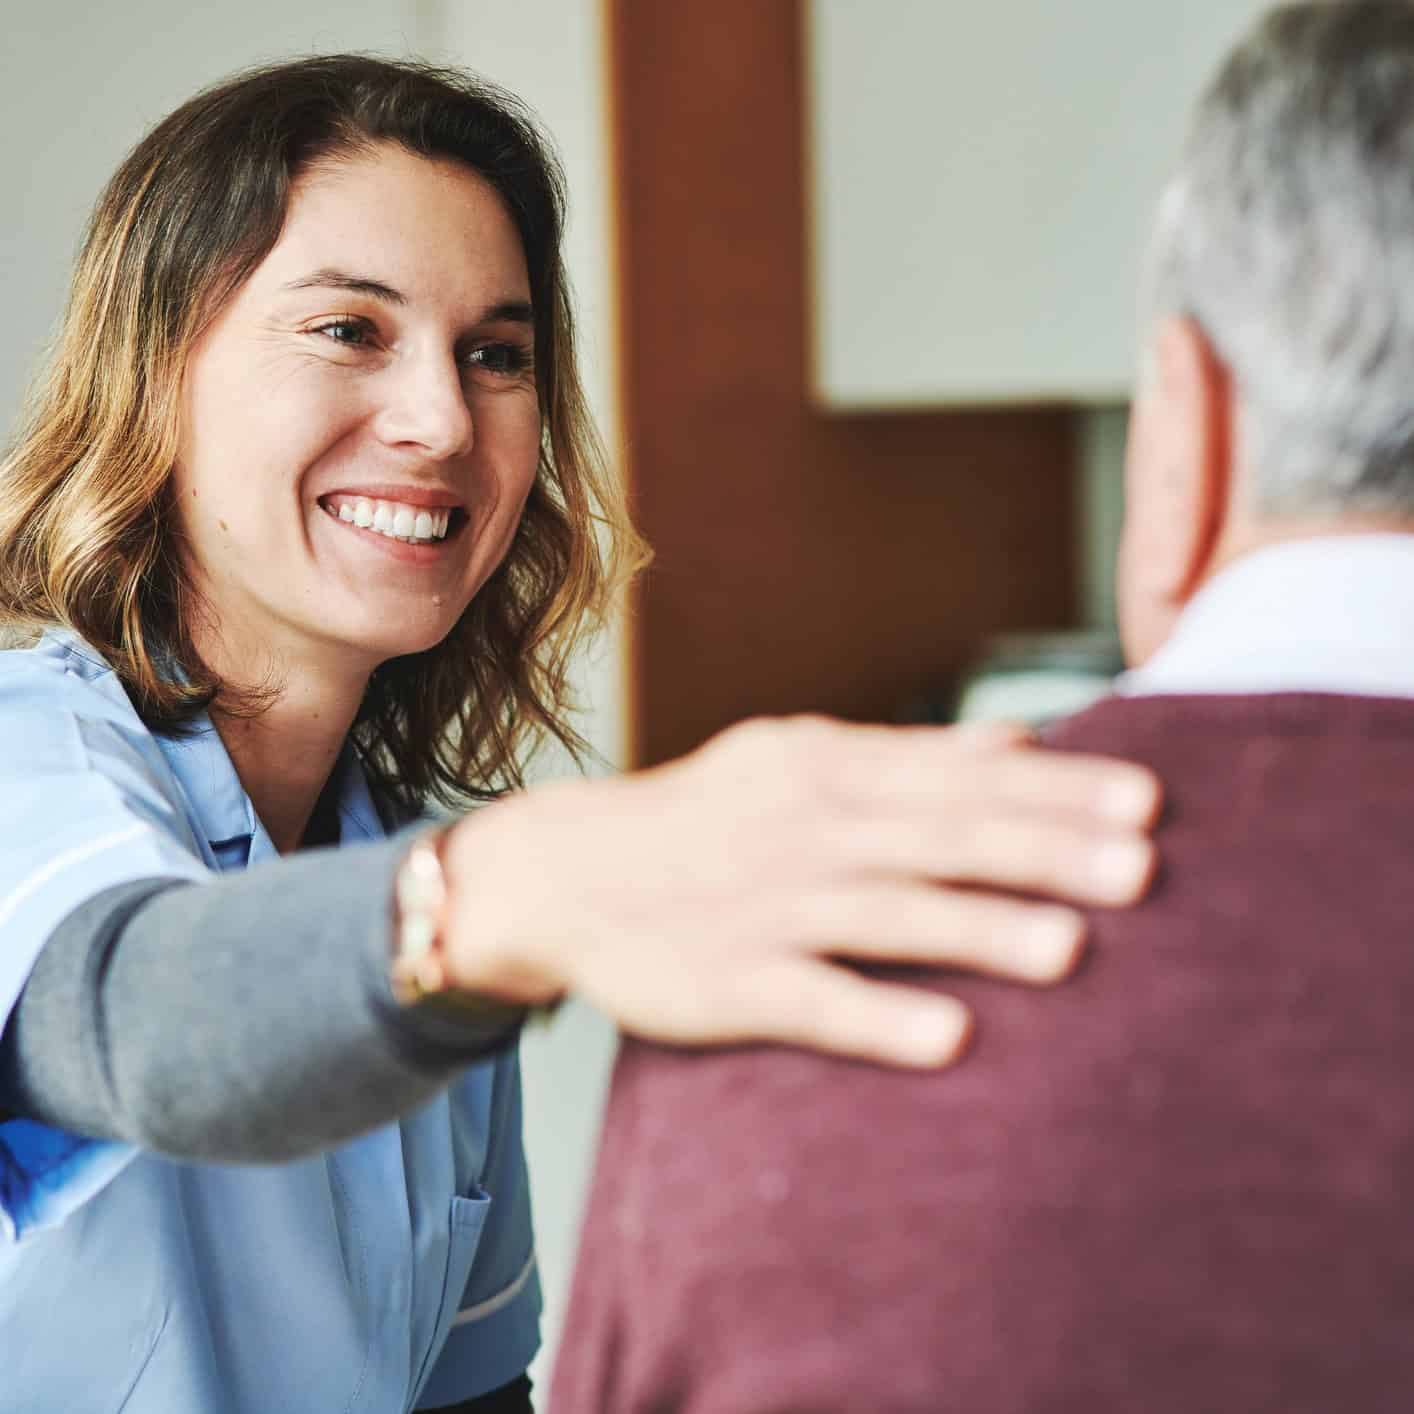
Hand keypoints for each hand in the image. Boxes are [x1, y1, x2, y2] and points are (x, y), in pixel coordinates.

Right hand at [439, 714, 1159, 1068]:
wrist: (566, 869)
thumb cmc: (708, 815)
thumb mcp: (798, 758)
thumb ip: (913, 753)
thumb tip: (1025, 740)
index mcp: (825, 765)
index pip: (956, 774)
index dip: (1054, 790)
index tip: (1146, 803)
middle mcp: (802, 827)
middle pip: (936, 836)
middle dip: (1042, 850)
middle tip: (1142, 870)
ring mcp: (763, 904)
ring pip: (884, 913)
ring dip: (977, 928)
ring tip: (1072, 948)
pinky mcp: (724, 981)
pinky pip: (809, 998)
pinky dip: (877, 1015)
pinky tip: (951, 1037)